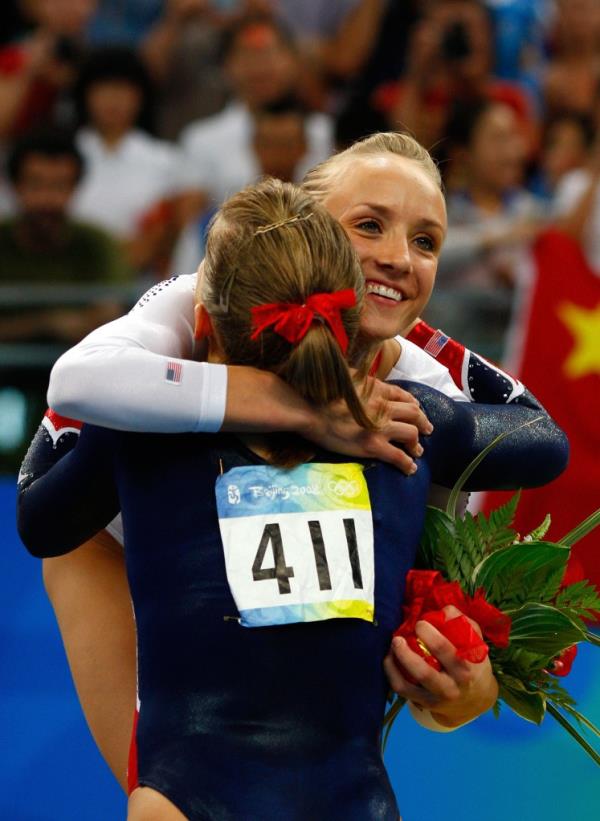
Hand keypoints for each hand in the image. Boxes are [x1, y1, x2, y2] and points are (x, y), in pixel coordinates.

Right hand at [305, 379, 432, 475]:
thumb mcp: (345, 376)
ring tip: (417, 451)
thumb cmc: (319, 391)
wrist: (308, 408)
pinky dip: (407, 463)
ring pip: (411, 434)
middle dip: (423, 423)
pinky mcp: (373, 445)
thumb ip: (359, 379)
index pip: (403, 396)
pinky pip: (399, 456)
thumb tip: (361, 378)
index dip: (414, 405)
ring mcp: (380, 426)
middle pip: (414, 414)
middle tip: (427, 430)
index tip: (416, 410)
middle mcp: (384, 406)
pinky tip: (410, 468)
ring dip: (417, 444)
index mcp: (377, 389)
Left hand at [383, 605, 498, 726]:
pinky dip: (391, 673)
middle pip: (424, 672)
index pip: (445, 651)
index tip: (420, 623)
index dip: (429, 634)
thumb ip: (462, 622)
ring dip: (396, 663)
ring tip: (393, 644)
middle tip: (398, 636)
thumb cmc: (473, 664)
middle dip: (406, 652)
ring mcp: (436, 698)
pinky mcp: (424, 703)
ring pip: (408, 685)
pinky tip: (389, 658)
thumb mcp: (475, 642)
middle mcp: (451, 687)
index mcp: (465, 669)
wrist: (475, 700)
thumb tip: (443, 610)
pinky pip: (402, 690)